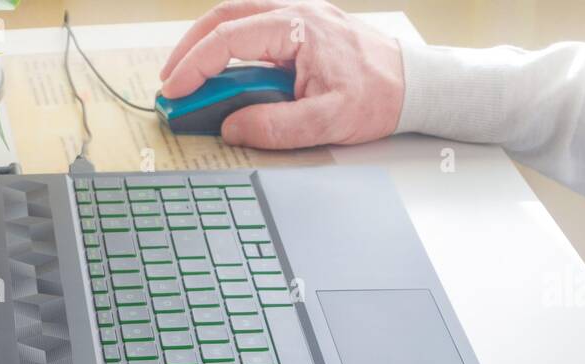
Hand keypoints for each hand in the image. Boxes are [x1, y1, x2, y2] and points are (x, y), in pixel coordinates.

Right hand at [159, 0, 404, 148]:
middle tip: (170, 81)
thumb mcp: (327, 121)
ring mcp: (299, 17)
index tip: (174, 92)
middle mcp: (295, 13)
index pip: (228, 39)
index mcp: (299, 27)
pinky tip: (223, 73)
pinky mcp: (302, 29)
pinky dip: (230, 48)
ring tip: (189, 79)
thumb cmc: (379, 96)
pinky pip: (255, 30)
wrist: (414, 84)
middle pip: (224, 16)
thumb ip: (276, 127)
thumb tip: (232, 128)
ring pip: (238, 18)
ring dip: (207, 45)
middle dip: (189, 48)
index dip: (194, 66)